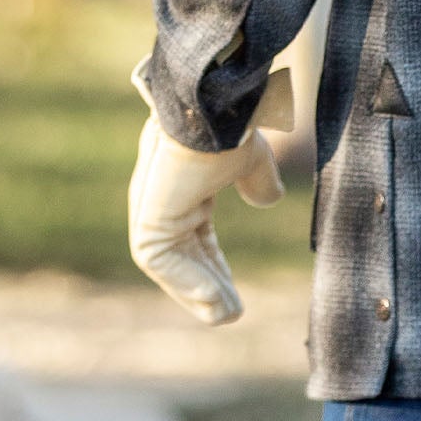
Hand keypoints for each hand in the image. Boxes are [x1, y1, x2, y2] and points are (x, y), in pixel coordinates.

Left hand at [128, 68, 292, 325]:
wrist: (216, 103)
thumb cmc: (232, 121)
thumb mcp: (251, 159)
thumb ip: (257, 181)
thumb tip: (270, 200)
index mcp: (183, 182)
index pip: (193, 234)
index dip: (212, 264)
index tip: (232, 292)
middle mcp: (162, 194)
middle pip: (182, 253)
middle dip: (206, 284)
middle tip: (229, 315)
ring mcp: (152, 203)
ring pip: (169, 262)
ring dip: (196, 291)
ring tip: (225, 316)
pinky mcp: (150, 213)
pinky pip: (159, 261)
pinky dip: (186, 282)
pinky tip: (213, 301)